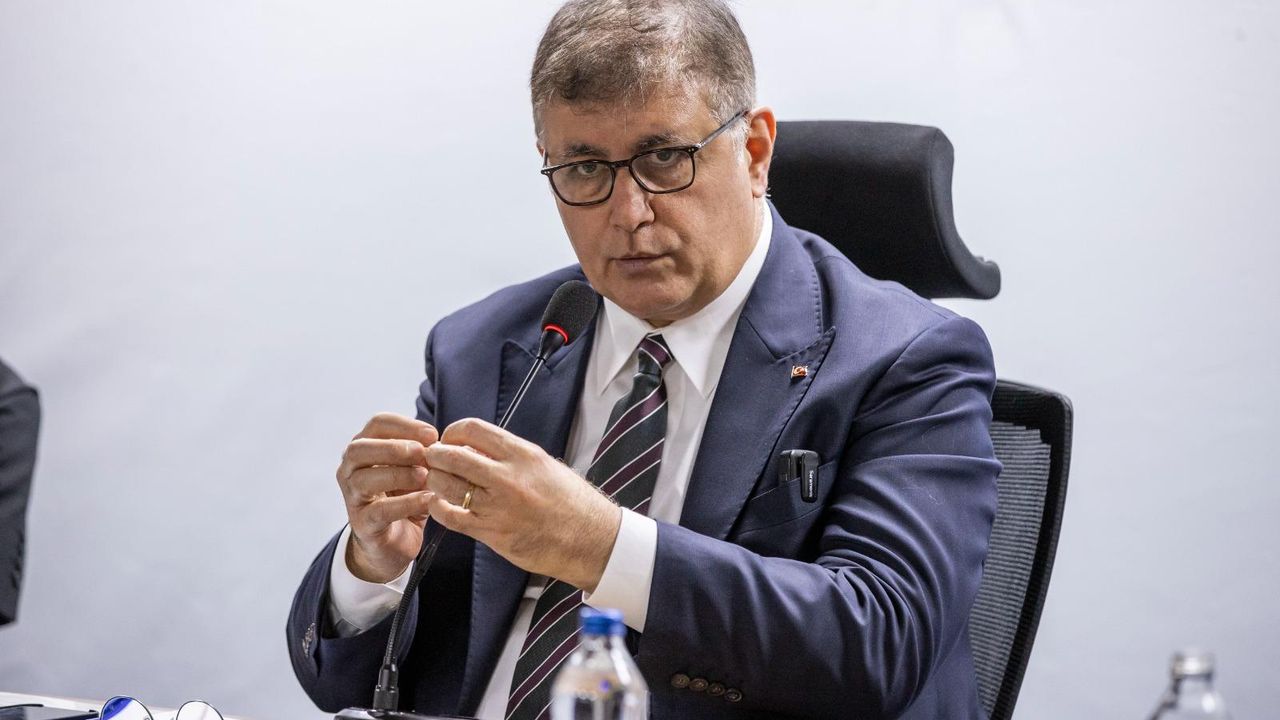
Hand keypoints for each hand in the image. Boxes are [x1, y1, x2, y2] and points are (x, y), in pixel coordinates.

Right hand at [336, 412, 438, 582]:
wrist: (394, 542)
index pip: (377, 424)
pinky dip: (406, 503)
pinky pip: (380, 510)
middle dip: (394, 447)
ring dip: (399, 474)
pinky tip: (427, 500)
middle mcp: (350, 469)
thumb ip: (427, 455)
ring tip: (426, 477)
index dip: (405, 425)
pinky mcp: (362, 524)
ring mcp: (353, 497)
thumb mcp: (417, 470)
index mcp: (365, 449)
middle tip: (423, 452)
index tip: (433, 435)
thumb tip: (449, 443)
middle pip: (360, 448)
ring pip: (365, 478)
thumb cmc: (406, 497)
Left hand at [423, 418, 621, 591]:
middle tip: (432, 459)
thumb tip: (476, 448)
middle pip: (453, 456)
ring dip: (435, 481)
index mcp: (523, 454)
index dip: (453, 432)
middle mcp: (508, 477)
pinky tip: (439, 505)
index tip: (449, 440)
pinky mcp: (493, 533)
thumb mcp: (544, 465)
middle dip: (435, 455)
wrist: (589, 539)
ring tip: (436, 481)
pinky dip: (438, 509)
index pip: (473, 429)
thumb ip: (510, 455)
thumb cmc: (571, 502)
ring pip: (447, 485)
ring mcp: (499, 506)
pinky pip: (452, 517)